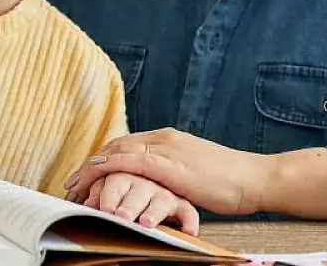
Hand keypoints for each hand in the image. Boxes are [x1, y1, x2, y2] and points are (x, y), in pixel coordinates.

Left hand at [64, 128, 266, 215]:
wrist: (255, 178)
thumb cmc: (231, 182)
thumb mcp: (195, 175)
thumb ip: (173, 176)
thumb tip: (157, 188)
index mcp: (170, 139)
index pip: (126, 145)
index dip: (103, 160)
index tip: (85, 176)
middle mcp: (164, 138)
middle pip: (116, 146)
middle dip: (90, 165)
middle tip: (71, 184)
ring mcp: (166, 148)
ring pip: (117, 151)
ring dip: (91, 168)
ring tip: (74, 186)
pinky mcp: (170, 163)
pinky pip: (130, 161)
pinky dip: (108, 167)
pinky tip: (94, 176)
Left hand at [82, 172, 198, 235]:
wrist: (154, 179)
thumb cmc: (127, 188)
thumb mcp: (112, 187)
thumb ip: (100, 193)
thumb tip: (86, 204)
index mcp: (126, 175)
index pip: (116, 180)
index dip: (109, 195)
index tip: (104, 208)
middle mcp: (146, 183)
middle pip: (138, 191)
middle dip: (129, 204)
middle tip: (122, 217)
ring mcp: (165, 193)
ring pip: (161, 200)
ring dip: (154, 211)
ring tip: (147, 222)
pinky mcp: (182, 205)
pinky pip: (189, 212)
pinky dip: (189, 221)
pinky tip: (188, 232)